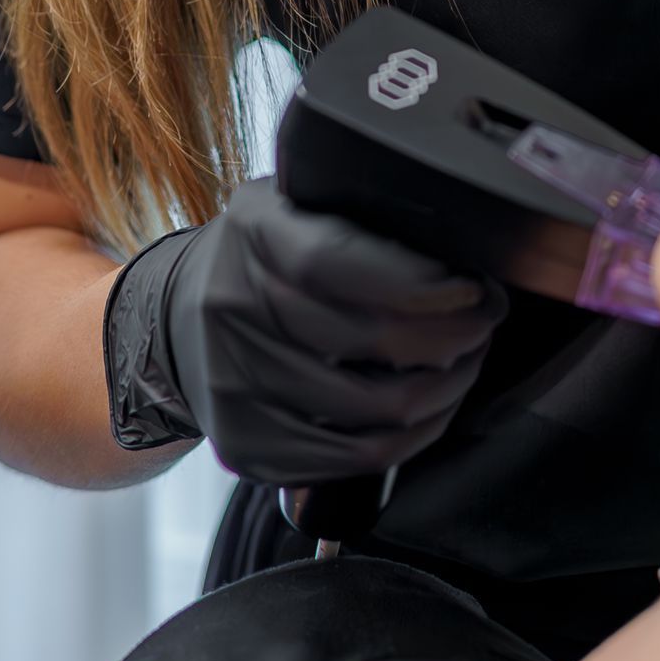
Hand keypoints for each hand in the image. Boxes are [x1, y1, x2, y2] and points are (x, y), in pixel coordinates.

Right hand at [103, 180, 505, 481]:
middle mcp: (232, 308)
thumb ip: (360, 210)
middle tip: (484, 321)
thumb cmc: (267, 256)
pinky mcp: (245, 445)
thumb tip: (462, 233)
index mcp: (255, 232)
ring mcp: (233, 384)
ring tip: (465, 361)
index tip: (474, 288)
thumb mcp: (298, 202)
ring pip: (374, 409)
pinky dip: (413, 437)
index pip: (337, 263)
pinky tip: (432, 408)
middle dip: (454, 334)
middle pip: (367, 340)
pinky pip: (354, 458)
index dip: (418, 283)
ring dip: (445, 387)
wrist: (175, 319)